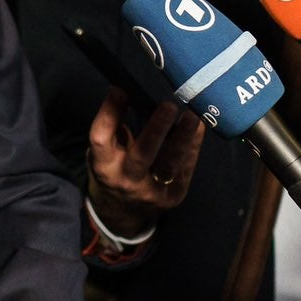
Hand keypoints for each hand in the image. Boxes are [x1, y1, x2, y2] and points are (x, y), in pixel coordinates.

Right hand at [85, 89, 205, 233]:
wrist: (122, 211)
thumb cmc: (114, 166)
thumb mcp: (105, 150)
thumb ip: (114, 127)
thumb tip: (130, 89)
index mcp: (103, 163)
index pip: (102, 137)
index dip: (110, 113)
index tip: (121, 89)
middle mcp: (125, 179)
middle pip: (142, 154)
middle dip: (157, 129)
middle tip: (169, 106)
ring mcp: (151, 191)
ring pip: (170, 164)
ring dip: (183, 139)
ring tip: (193, 117)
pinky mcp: (172, 196)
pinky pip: (185, 169)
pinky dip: (192, 147)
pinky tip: (199, 128)